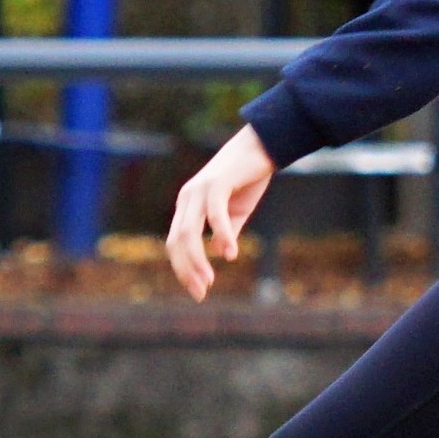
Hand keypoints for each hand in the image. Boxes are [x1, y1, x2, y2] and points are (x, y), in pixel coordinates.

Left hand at [163, 124, 277, 297]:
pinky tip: (230, 254)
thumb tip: (216, 253)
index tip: (199, 290)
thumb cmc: (248, 179)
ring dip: (197, 260)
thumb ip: (224, 232)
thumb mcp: (236, 212)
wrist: (263, 145)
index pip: (175, 243)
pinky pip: (214, 215)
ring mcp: (200, 190)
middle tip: (201, 292)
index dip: (183, 268)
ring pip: (188, 232)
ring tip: (209, 279)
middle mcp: (188, 197)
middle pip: (176, 241)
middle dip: (186, 270)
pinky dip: (222, 236)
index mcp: (188, 205)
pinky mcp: (217, 183)